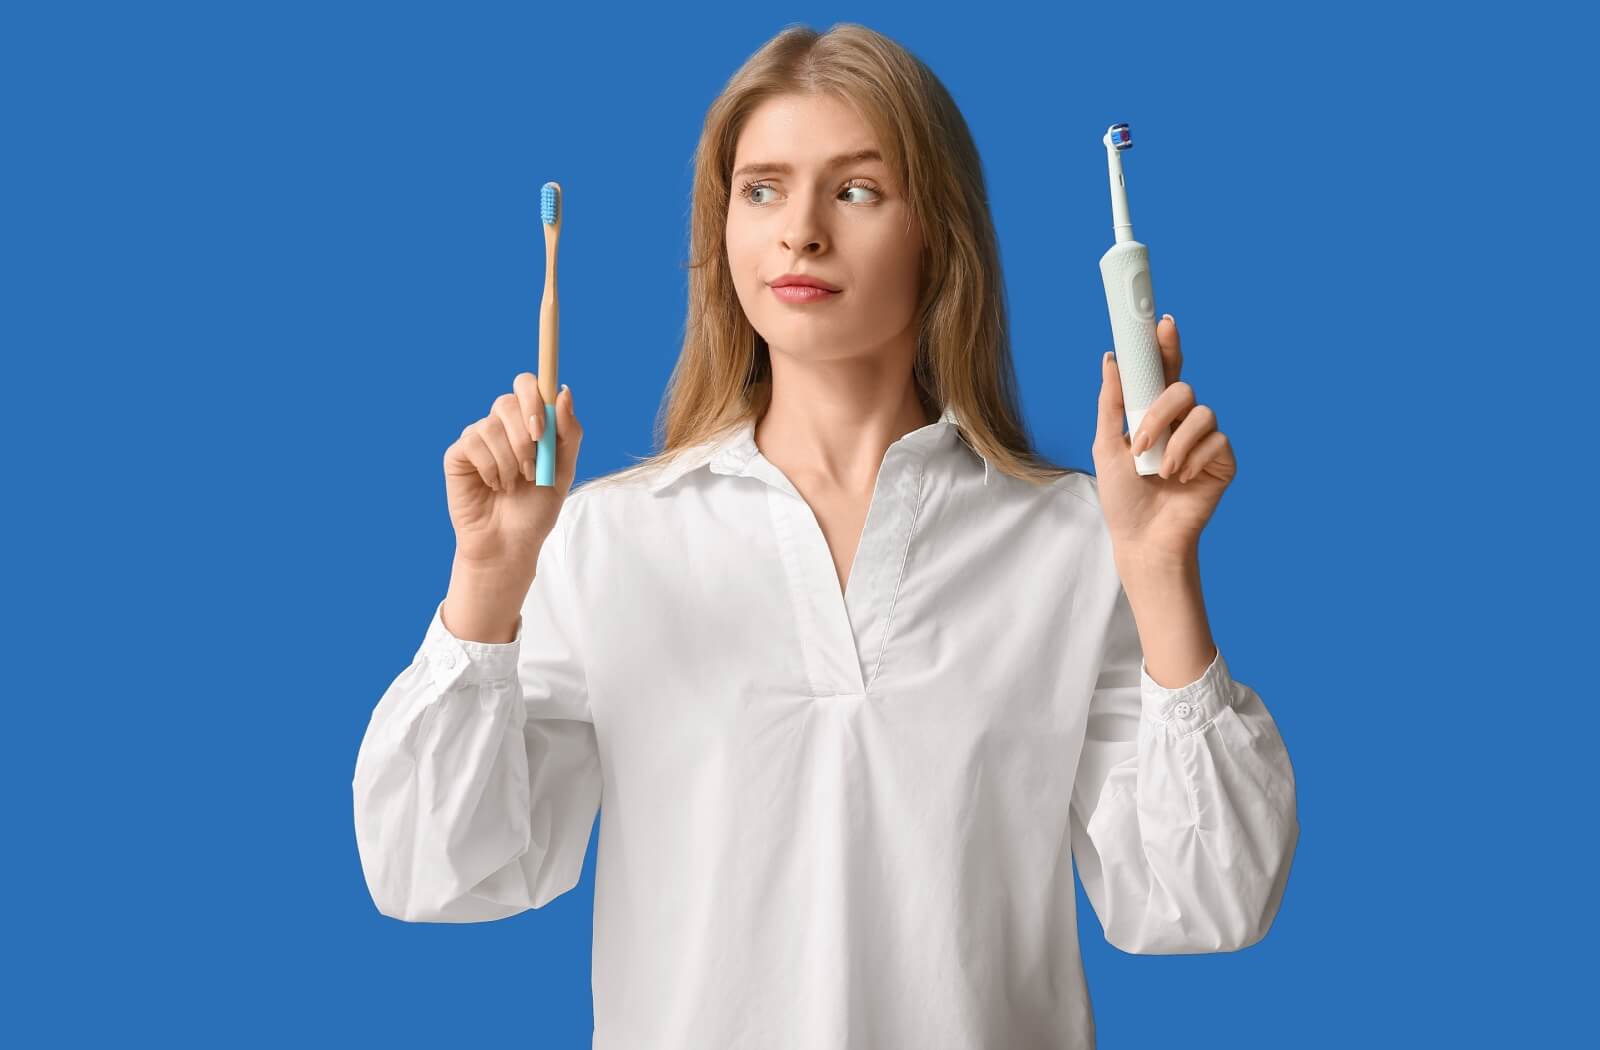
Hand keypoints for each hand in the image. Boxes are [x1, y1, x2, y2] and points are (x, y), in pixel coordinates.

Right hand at [443, 372, 582, 572]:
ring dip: (510, 461)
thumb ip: (569, 433)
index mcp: (528, 423)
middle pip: (507, 400)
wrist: (510, 543)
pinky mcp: (458, 454)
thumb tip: (563, 392)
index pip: (528, 385)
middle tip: (532, 469)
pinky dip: (490, 468)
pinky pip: (473, 443)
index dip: (534, 398)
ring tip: (514, 485)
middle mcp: (501, 425)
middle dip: (524, 437)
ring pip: (491, 426)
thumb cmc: (536, 509)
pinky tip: (494, 486)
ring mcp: (478, 438)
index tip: (541, 430)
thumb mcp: (564, 471)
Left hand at [1092, 315, 1235, 568]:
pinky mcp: (1222, 461)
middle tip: (1141, 438)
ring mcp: (1203, 441)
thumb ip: (1111, 403)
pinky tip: (1181, 478)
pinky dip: (1193, 458)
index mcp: (1153, 414)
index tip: (1163, 321)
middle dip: (1160, 409)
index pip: (1162, 372)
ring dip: (1175, 440)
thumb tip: (1110, 358)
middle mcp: (1181, 422)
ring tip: (1159, 469)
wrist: (1142, 539)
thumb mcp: (1106, 445)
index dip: (1165, 345)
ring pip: (1202, 412)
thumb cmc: (1122, 497)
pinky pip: (1216, 440)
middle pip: (1183, 387)